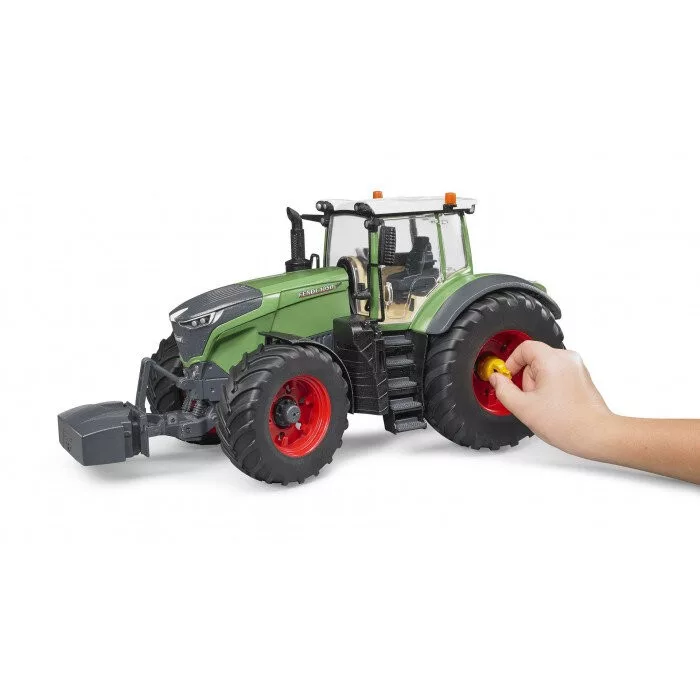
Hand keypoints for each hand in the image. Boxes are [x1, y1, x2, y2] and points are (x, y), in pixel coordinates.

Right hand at [489, 341, 612, 459]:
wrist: (596, 434)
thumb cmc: (568, 423)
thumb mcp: (523, 407)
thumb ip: (503, 390)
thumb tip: (496, 379)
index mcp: (553, 360)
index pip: (524, 347)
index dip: (511, 362)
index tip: (507, 377)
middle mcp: (567, 358)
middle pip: (534, 358)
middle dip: (526, 378)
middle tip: (530, 398)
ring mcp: (577, 367)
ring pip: (545, 367)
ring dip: (538, 384)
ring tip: (544, 405)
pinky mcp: (581, 377)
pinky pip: (557, 374)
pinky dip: (550, 387)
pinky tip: (553, 405)